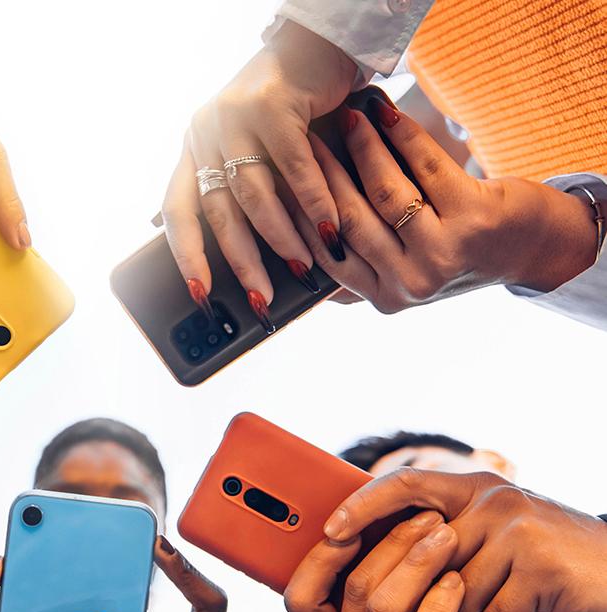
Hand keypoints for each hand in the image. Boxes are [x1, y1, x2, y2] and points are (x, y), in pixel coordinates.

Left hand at [162, 21, 356, 306]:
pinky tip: (328, 228)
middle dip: (242, 262)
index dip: (186, 255)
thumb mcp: (258, 153)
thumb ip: (249, 194)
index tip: (200, 292)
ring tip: (301, 265)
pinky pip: (293, 168)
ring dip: (281, 237)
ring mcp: (234, 117)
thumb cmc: (291, 109)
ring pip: (255, 195)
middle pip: (219, 213)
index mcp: (195, 148)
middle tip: (261, 297)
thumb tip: (256, 258)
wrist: (318, 44)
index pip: (177, 211)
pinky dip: (313, 202)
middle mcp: (205, 133)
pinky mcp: (270, 104)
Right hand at [285, 512, 520, 611]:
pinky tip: (456, 581)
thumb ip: (370, 603)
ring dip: (417, 564)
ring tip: (446, 538)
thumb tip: (370, 525)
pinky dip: (438, 602)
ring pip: (382, 610)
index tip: (356, 518)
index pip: (298, 598)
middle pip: (350, 592)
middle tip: (426, 518)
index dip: (321, 556)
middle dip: (390, 544)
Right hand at [291, 96, 595, 311]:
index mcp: (384, 298)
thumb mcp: (401, 274)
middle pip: (349, 221)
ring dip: (362, 148)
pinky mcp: (474, 218)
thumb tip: (297, 250)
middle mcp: (410, 283)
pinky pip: (427, 167)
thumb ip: (357, 271)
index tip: (285, 174)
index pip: (328, 251)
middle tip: (304, 139)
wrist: (528, 249)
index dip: (303, 211)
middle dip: (324, 173)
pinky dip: (403, 135)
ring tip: (346, 118)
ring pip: (385, 193)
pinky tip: (385, 113)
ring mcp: (442, 254)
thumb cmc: (454, 253)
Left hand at [323, 468, 606, 611]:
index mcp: (473, 489)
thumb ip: (447, 544)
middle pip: (424, 554)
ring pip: (456, 592)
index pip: (403, 484)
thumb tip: (374, 569)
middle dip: (424, 601)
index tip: (330, 532)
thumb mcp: (496, 545)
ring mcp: (518, 528)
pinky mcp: (541, 564)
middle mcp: (493, 499)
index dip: (364, 506)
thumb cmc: (549, 573)